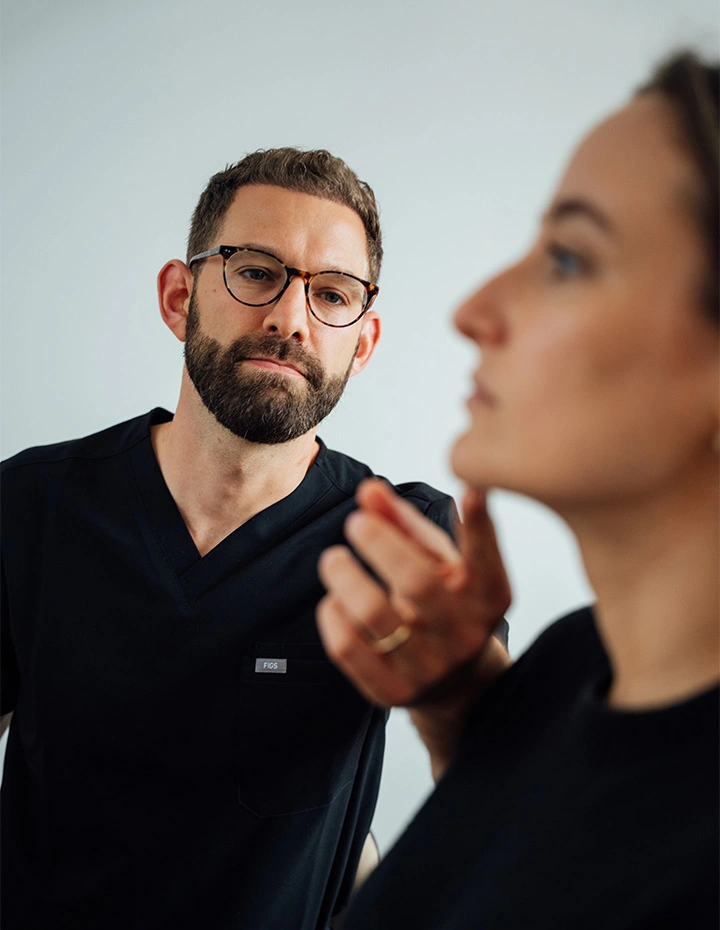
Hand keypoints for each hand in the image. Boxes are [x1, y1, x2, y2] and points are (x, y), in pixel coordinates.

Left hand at [317, 479, 511, 709]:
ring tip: (333, 559)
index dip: (481, 524)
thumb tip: (368, 490)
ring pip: (374, 614)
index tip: (472, 488)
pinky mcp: (393, 693)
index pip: (485, 558)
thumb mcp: (437, 561)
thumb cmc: (442, 600)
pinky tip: (334, 601)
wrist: (452, 682)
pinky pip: (346, 647)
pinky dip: (332, 615)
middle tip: (355, 522)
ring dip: (344, 576)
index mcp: (488, 597)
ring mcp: (430, 668)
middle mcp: (465, 634)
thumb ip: (404, 523)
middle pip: (418, 582)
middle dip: (379, 543)